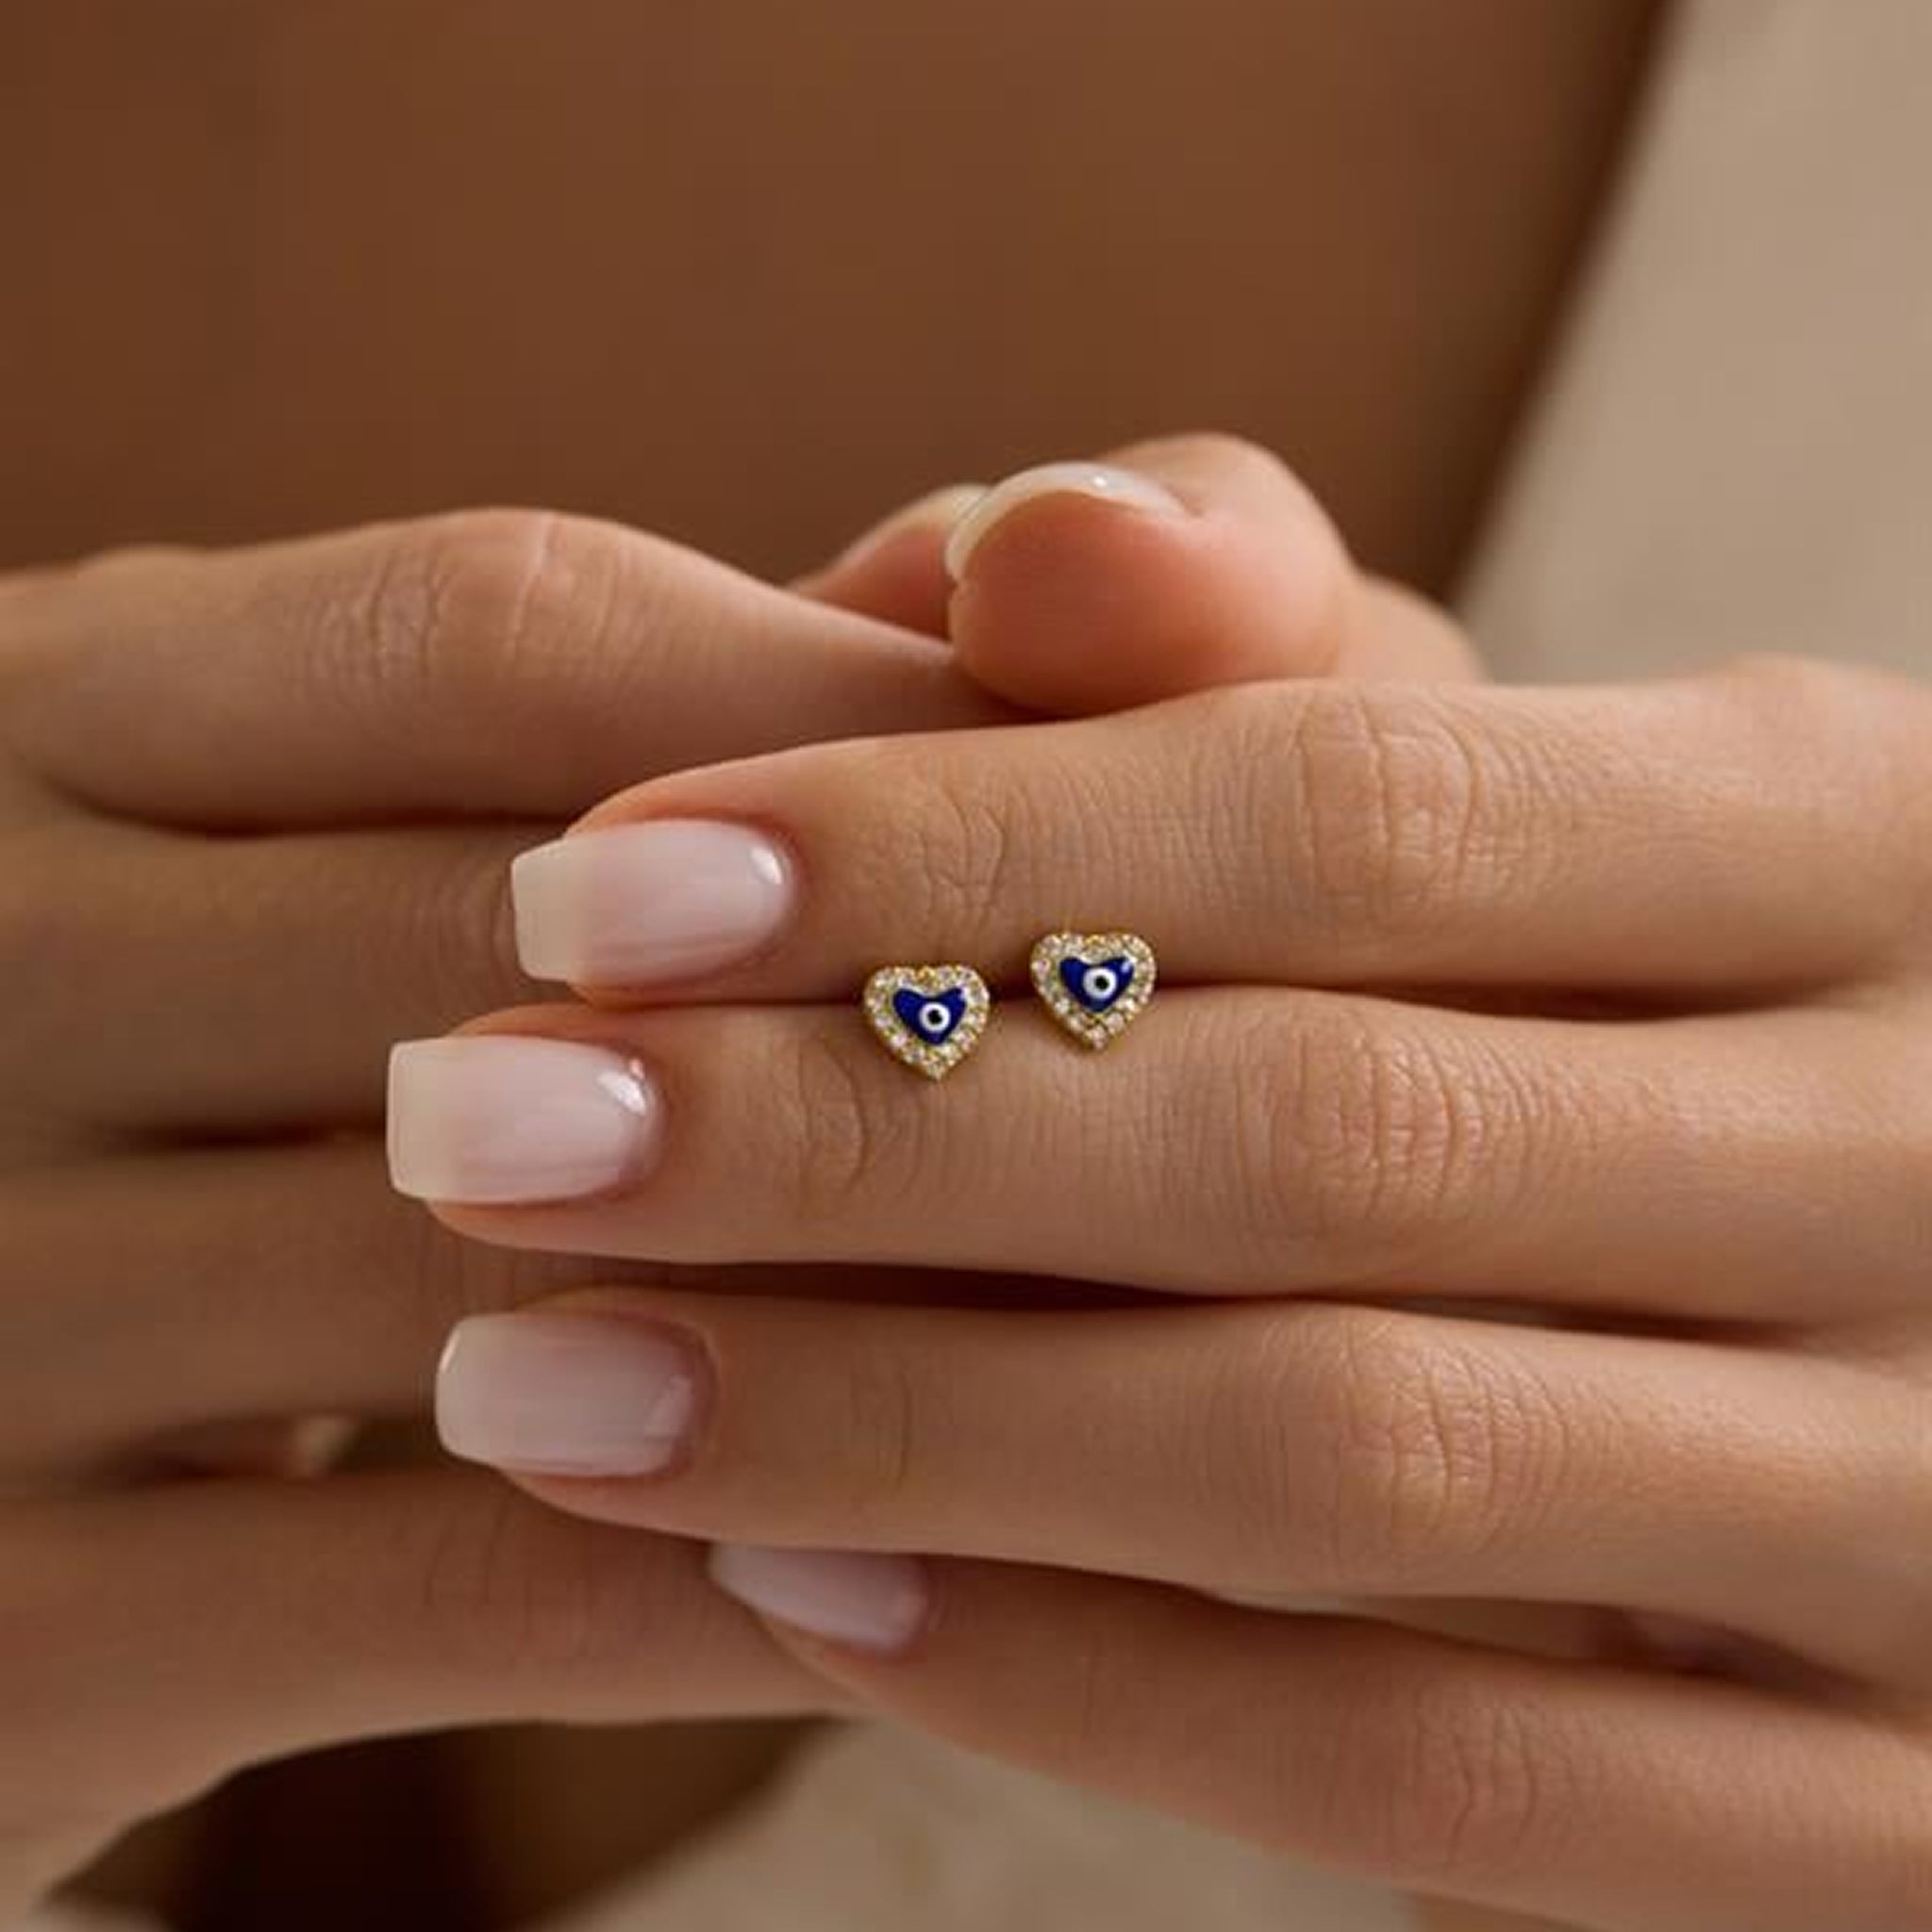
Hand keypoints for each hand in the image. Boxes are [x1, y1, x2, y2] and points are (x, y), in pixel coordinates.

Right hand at [0, 437, 1457, 1907]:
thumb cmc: (227, 1038)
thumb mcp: (371, 794)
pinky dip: (746, 1560)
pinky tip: (955, 1538)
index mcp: (50, 711)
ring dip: (880, 1302)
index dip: (858, 719)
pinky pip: (464, 1581)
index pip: (507, 639)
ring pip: (515, 1278)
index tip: (1138, 797)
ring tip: (1168, 1309)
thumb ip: (697, 676)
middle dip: (916, 1011)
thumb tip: (1049, 556)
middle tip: (1244, 1065)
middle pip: (523, 941)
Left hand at [398, 636, 1931, 1929]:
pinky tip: (800, 1584)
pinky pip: (1443, 1782)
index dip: (943, 839)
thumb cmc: (1594, 974)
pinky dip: (1096, 1683)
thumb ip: (1254, 652)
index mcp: (1853, 841)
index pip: (1350, 808)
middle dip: (851, 1140)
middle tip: (480, 1132)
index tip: (584, 888)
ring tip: (548, 1378)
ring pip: (1351, 1472)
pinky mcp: (1868, 1805)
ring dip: (904, 1422)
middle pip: (1319, 1142)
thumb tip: (1031, 540)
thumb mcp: (1485, 773)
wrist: (1890, 1288)